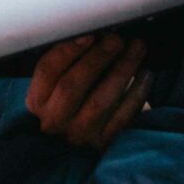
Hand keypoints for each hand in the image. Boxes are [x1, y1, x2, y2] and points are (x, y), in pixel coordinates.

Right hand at [24, 33, 150, 149]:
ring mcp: (78, 134)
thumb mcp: (56, 91)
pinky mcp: (103, 143)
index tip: (88, 34)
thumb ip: (67, 67)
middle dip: (97, 57)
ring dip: (121, 69)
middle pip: (72, 85)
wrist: (79, 149)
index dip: (67, 50)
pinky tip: (145, 74)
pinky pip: (123, 116)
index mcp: (37, 102)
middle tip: (116, 39)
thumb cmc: (72, 108)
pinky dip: (137, 93)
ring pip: (100, 100)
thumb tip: (94, 35)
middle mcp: (54, 120)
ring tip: (137, 48)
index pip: (47, 71)